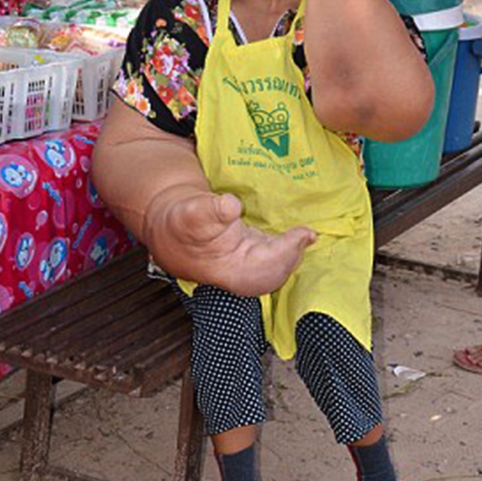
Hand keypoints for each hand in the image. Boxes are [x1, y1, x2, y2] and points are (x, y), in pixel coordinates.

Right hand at [150, 190, 316, 296]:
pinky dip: (290, 246)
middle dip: (295, 254)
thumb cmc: (182, 223)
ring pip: (280, 266)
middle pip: (278, 272)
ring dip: (295, 251)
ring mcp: (251, 266)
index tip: (304, 233)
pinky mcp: (255, 253)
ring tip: (308, 234)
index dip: (288, 251)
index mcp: (231, 271)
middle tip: (309, 233)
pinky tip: (300, 234)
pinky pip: (278, 256)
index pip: (268, 268)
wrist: (172, 229)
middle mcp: (244, 274)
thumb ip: (212, 210)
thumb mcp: (193, 212)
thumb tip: (231, 206)